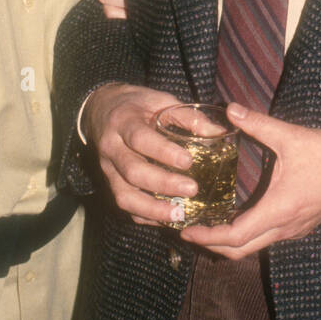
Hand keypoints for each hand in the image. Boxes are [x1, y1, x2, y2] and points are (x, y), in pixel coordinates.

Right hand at [83, 82, 199, 224]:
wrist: (100, 110)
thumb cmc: (136, 105)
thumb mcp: (160, 100)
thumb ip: (187, 117)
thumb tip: (219, 133)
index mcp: (124, 122)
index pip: (139, 138)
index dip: (163, 152)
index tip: (188, 161)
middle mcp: (112, 148)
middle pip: (133, 171)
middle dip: (163, 184)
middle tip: (192, 189)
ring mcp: (108, 169)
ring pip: (124, 195)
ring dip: (152, 209)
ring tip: (180, 215)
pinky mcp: (110, 184)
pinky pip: (125, 206)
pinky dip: (146, 216)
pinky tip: (167, 219)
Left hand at [178, 103, 320, 258]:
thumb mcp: (290, 136)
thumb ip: (257, 124)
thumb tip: (229, 109)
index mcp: (278, 210)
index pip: (235, 236)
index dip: (207, 237)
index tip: (186, 230)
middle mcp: (285, 227)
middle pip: (241, 250)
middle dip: (212, 244)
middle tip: (189, 230)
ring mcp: (295, 230)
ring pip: (255, 246)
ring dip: (229, 241)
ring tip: (207, 224)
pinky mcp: (301, 225)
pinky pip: (268, 237)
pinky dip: (247, 234)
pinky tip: (237, 216)